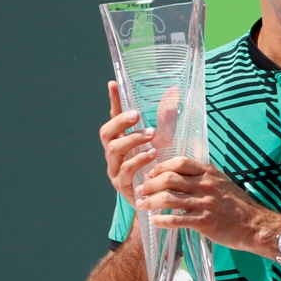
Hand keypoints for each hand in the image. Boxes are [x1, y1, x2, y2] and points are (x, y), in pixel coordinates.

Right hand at [99, 81, 156, 205]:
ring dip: (131, 140)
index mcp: (122, 140)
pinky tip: (153, 155)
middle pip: (106, 133)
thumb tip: (173, 92)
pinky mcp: (123, 185)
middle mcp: (114, 154)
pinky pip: (125, 170)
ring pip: (113, 150)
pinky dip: (138, 160)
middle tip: (136, 115)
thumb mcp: (166, 140)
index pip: (114, 118)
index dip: (113, 101)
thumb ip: (166, 120)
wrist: (164, 198)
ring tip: (151, 136)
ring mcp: (115, 170)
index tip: (113, 83)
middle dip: (120, 122)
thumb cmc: (161, 166)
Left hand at [134, 157, 280, 255]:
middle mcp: (206, 185)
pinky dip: (161, 220)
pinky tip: (155, 222)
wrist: (255, 225)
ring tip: (142, 205)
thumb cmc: (238, 205)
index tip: (151, 174)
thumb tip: (182, 174)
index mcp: (210, 173)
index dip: (161, 166)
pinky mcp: (204, 222)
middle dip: (150, 184)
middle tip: (141, 190)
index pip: (180, 162)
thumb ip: (204, 177)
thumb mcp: (223, 183)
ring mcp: (204, 203)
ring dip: (150, 202)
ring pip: (168, 198)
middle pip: (169, 178)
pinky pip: (176, 220)